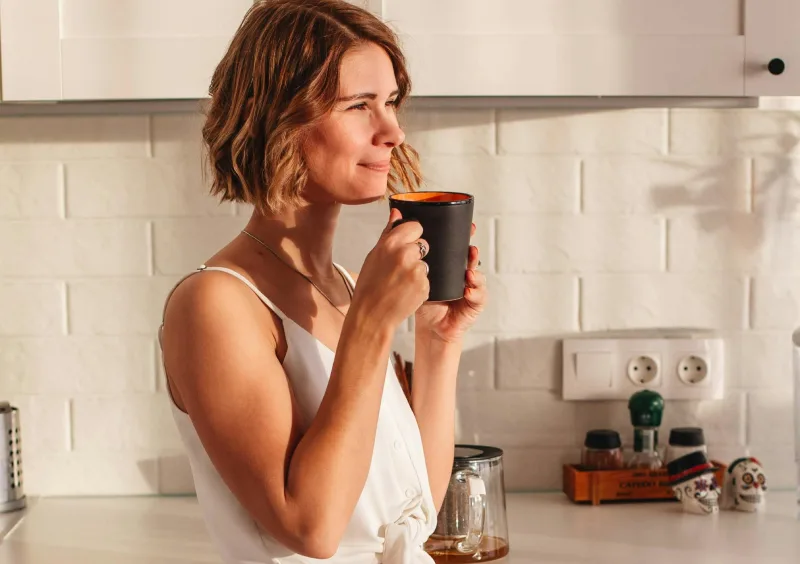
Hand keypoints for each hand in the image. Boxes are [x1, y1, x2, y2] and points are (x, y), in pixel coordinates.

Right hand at [351, 208, 429, 329]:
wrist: (371, 315)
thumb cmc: (369, 287)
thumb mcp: (374, 256)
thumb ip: (389, 233)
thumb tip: (396, 212)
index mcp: (391, 243)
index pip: (416, 226)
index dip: (412, 236)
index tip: (406, 244)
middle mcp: (405, 254)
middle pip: (423, 245)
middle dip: (416, 254)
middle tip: (400, 268)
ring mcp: (416, 270)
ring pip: (426, 263)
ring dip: (418, 270)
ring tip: (401, 282)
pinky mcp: (424, 285)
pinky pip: (427, 279)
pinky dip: (419, 285)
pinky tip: (406, 291)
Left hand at [414, 222, 486, 342]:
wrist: (430, 327)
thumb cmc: (423, 301)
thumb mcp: (415, 277)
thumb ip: (409, 254)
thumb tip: (398, 224)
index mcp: (450, 267)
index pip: (458, 249)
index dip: (464, 238)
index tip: (468, 228)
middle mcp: (462, 275)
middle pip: (471, 259)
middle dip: (472, 252)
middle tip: (470, 249)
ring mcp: (471, 288)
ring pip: (478, 276)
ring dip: (476, 271)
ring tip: (469, 271)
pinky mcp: (474, 304)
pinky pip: (479, 296)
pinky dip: (475, 292)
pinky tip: (468, 290)